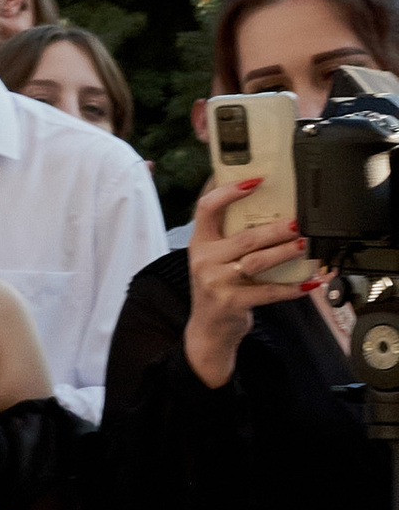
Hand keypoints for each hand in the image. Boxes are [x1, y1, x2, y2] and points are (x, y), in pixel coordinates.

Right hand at [183, 172, 320, 389]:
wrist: (208, 329)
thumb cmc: (217, 287)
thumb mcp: (214, 258)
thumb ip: (230, 235)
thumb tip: (267, 206)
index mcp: (200, 242)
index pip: (207, 207)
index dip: (229, 191)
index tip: (256, 180)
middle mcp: (205, 260)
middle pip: (245, 237)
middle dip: (277, 228)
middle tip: (299, 221)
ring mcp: (217, 282)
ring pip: (257, 261)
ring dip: (285, 252)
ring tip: (305, 245)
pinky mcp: (232, 302)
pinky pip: (267, 292)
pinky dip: (291, 288)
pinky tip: (309, 283)